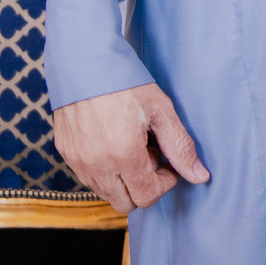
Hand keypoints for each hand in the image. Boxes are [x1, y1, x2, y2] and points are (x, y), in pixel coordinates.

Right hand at [53, 83, 209, 213]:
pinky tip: (115, 142)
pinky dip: (106, 170)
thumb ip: (180, 147)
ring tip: (134, 145)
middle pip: (125, 203)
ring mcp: (77, 160)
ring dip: (124, 180)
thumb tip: (200, 176)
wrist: (85, 61)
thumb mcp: (161, 110)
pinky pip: (88, 178)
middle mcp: (95, 164)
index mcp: (122, 154)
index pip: (146, 196)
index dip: (164, 183)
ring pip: (105, 192)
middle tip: (152, 155)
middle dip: (144, 186)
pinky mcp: (65, 152)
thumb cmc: (127, 82)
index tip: (169, 162)